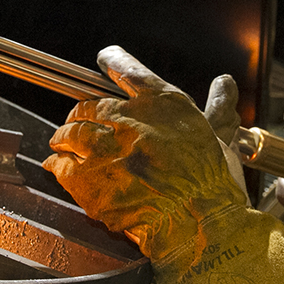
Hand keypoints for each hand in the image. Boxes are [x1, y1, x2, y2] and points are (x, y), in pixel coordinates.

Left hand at [44, 46, 245, 259]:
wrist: (198, 225)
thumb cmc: (211, 183)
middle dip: (83, 112)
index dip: (113, 61)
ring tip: (62, 142)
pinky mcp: (90, 182)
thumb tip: (225, 84)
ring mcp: (107, 151)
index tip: (105, 58)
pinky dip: (59, 165)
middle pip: (91, 105)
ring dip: (65, 137)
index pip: (128, 71)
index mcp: (162, 104)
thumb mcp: (218, 137)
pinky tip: (58, 166)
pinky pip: (63, 166)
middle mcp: (130, 121)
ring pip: (72, 133)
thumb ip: (218, 108)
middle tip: (79, 119)